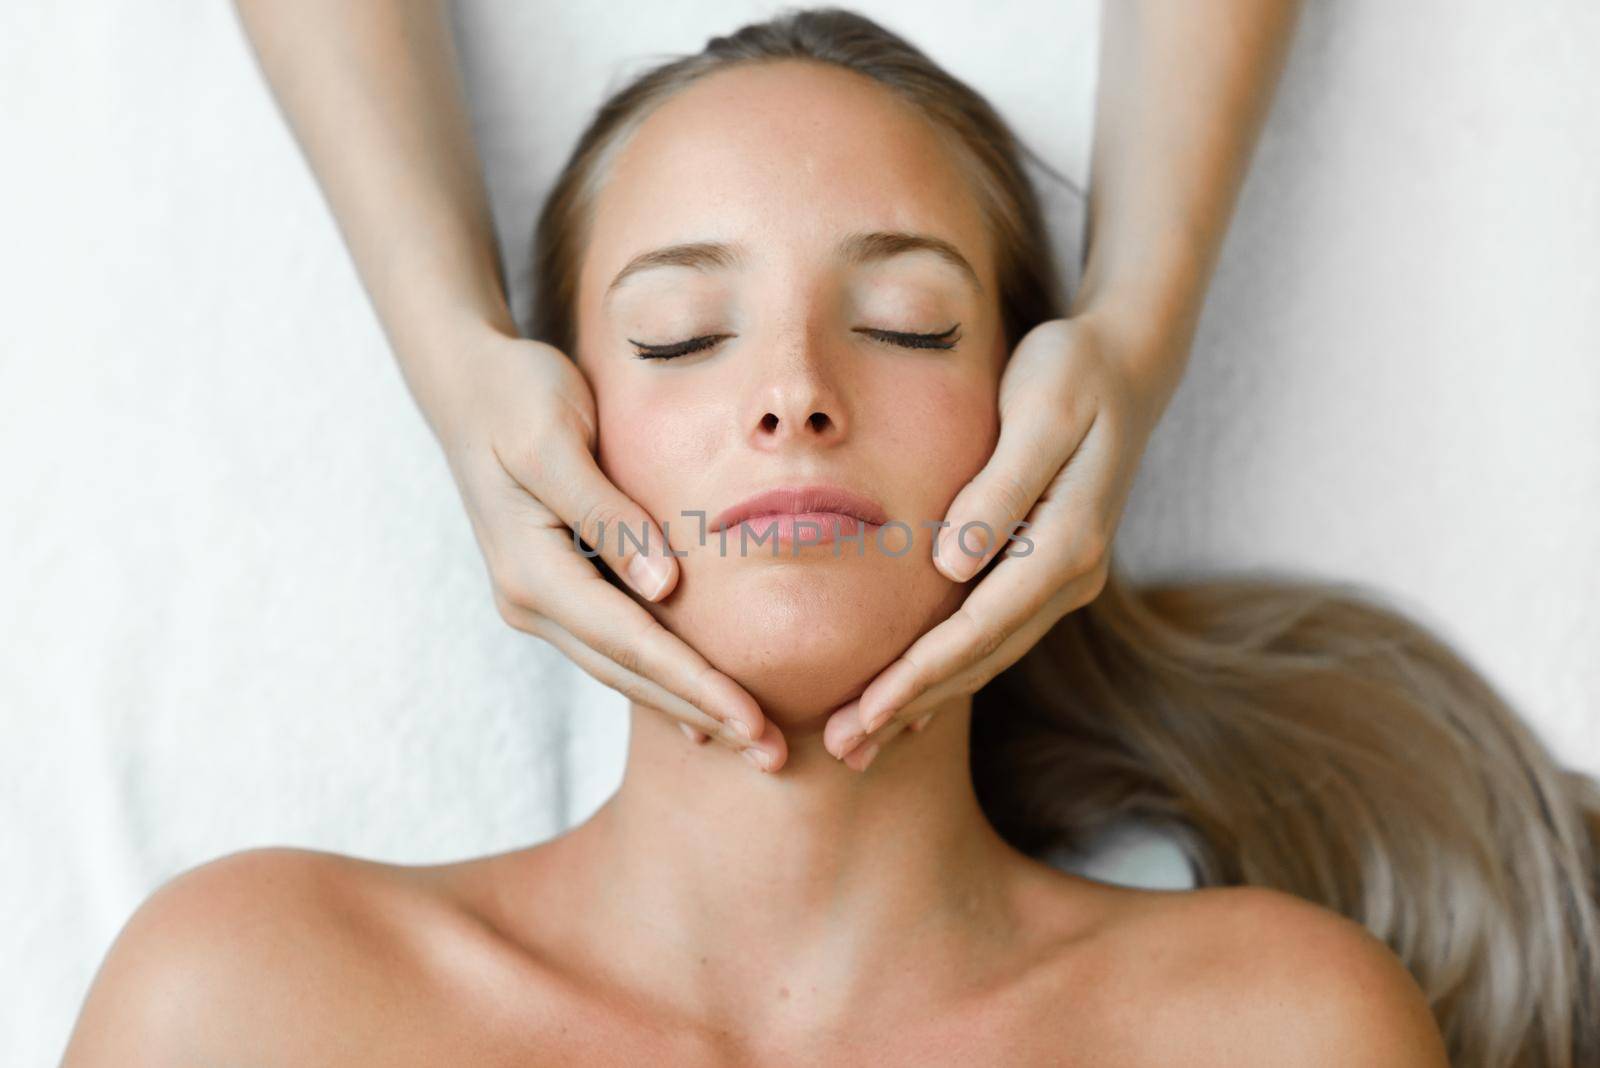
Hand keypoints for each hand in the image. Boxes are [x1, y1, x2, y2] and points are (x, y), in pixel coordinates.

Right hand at [434, 331, 787, 770]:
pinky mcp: (558, 589)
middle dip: (703, 716)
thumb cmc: (517, 397)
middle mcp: (531, 600)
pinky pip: (616, 647)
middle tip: (771, 757)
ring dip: (687, 707)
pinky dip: (662, 679)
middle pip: (630, 674)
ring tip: (751, 745)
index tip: (752, 720)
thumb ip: (609, 515)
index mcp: (533, 570)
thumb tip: (664, 587)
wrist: (469, 384)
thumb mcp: (557, 442)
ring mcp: (540, 601)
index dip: (695, 685)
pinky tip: (700, 710)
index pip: (631, 643)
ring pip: (623, 671)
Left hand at [821, 315, 1165, 769]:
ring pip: (986, 657)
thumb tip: (950, 564)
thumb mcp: (1039, 415)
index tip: (865, 711)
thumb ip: (998, 490)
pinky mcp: (1047, 570)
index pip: (978, 628)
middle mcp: (1071, 575)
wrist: (1126, 365)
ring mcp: (1063, 578)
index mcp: (1067, 544)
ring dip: (924, 700)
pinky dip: (949, 672)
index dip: (919, 675)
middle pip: (980, 659)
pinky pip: (992, 635)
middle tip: (842, 748)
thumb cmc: (1073, 375)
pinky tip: (911, 704)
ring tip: (861, 740)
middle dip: (910, 706)